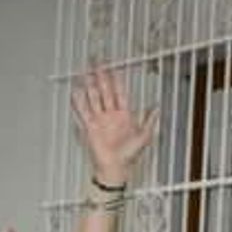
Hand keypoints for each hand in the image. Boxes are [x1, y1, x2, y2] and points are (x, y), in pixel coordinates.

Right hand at [71, 68, 157, 185]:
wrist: (115, 169)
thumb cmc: (129, 156)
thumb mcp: (145, 137)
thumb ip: (149, 121)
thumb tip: (156, 107)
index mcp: (124, 115)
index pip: (119, 91)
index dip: (116, 79)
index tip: (114, 67)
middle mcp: (110, 115)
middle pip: (104, 90)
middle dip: (100, 75)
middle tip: (96, 61)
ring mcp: (99, 120)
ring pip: (93, 97)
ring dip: (89, 84)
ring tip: (85, 71)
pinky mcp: (90, 127)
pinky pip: (83, 112)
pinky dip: (78, 102)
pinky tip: (75, 91)